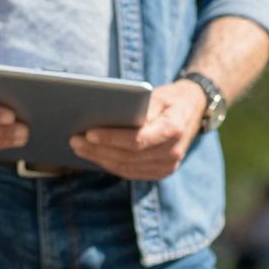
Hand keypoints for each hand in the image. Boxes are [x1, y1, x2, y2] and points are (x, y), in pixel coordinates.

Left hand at [71, 79, 207, 179]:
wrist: (194, 110)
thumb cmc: (169, 99)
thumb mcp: (156, 96)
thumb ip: (136, 109)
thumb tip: (105, 117)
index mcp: (173, 130)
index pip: (137, 140)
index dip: (111, 139)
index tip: (89, 133)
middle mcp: (172, 153)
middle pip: (128, 156)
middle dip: (98, 150)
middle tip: (74, 140)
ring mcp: (168, 166)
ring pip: (126, 167)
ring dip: (99, 159)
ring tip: (78, 147)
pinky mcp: (161, 172)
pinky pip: (130, 172)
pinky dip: (110, 164)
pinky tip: (93, 156)